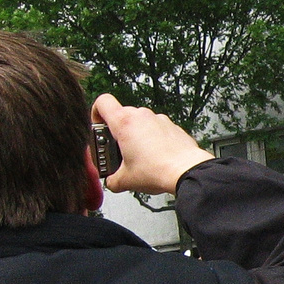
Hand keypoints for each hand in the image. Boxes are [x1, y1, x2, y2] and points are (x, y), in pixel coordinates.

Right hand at [92, 94, 214, 195]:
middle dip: (117, 131)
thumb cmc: (158, 170)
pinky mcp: (173, 127)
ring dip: (136, 135)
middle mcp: (143, 116)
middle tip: (117, 150)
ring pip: (140, 122)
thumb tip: (111, 181)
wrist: (187, 171)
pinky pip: (157, 128)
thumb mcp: (125, 180)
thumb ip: (111, 179)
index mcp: (125, 122)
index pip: (102, 102)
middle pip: (121, 114)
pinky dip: (153, 139)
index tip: (98, 127)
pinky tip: (154, 157)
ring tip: (138, 157)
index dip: (95, 113)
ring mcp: (160, 120)